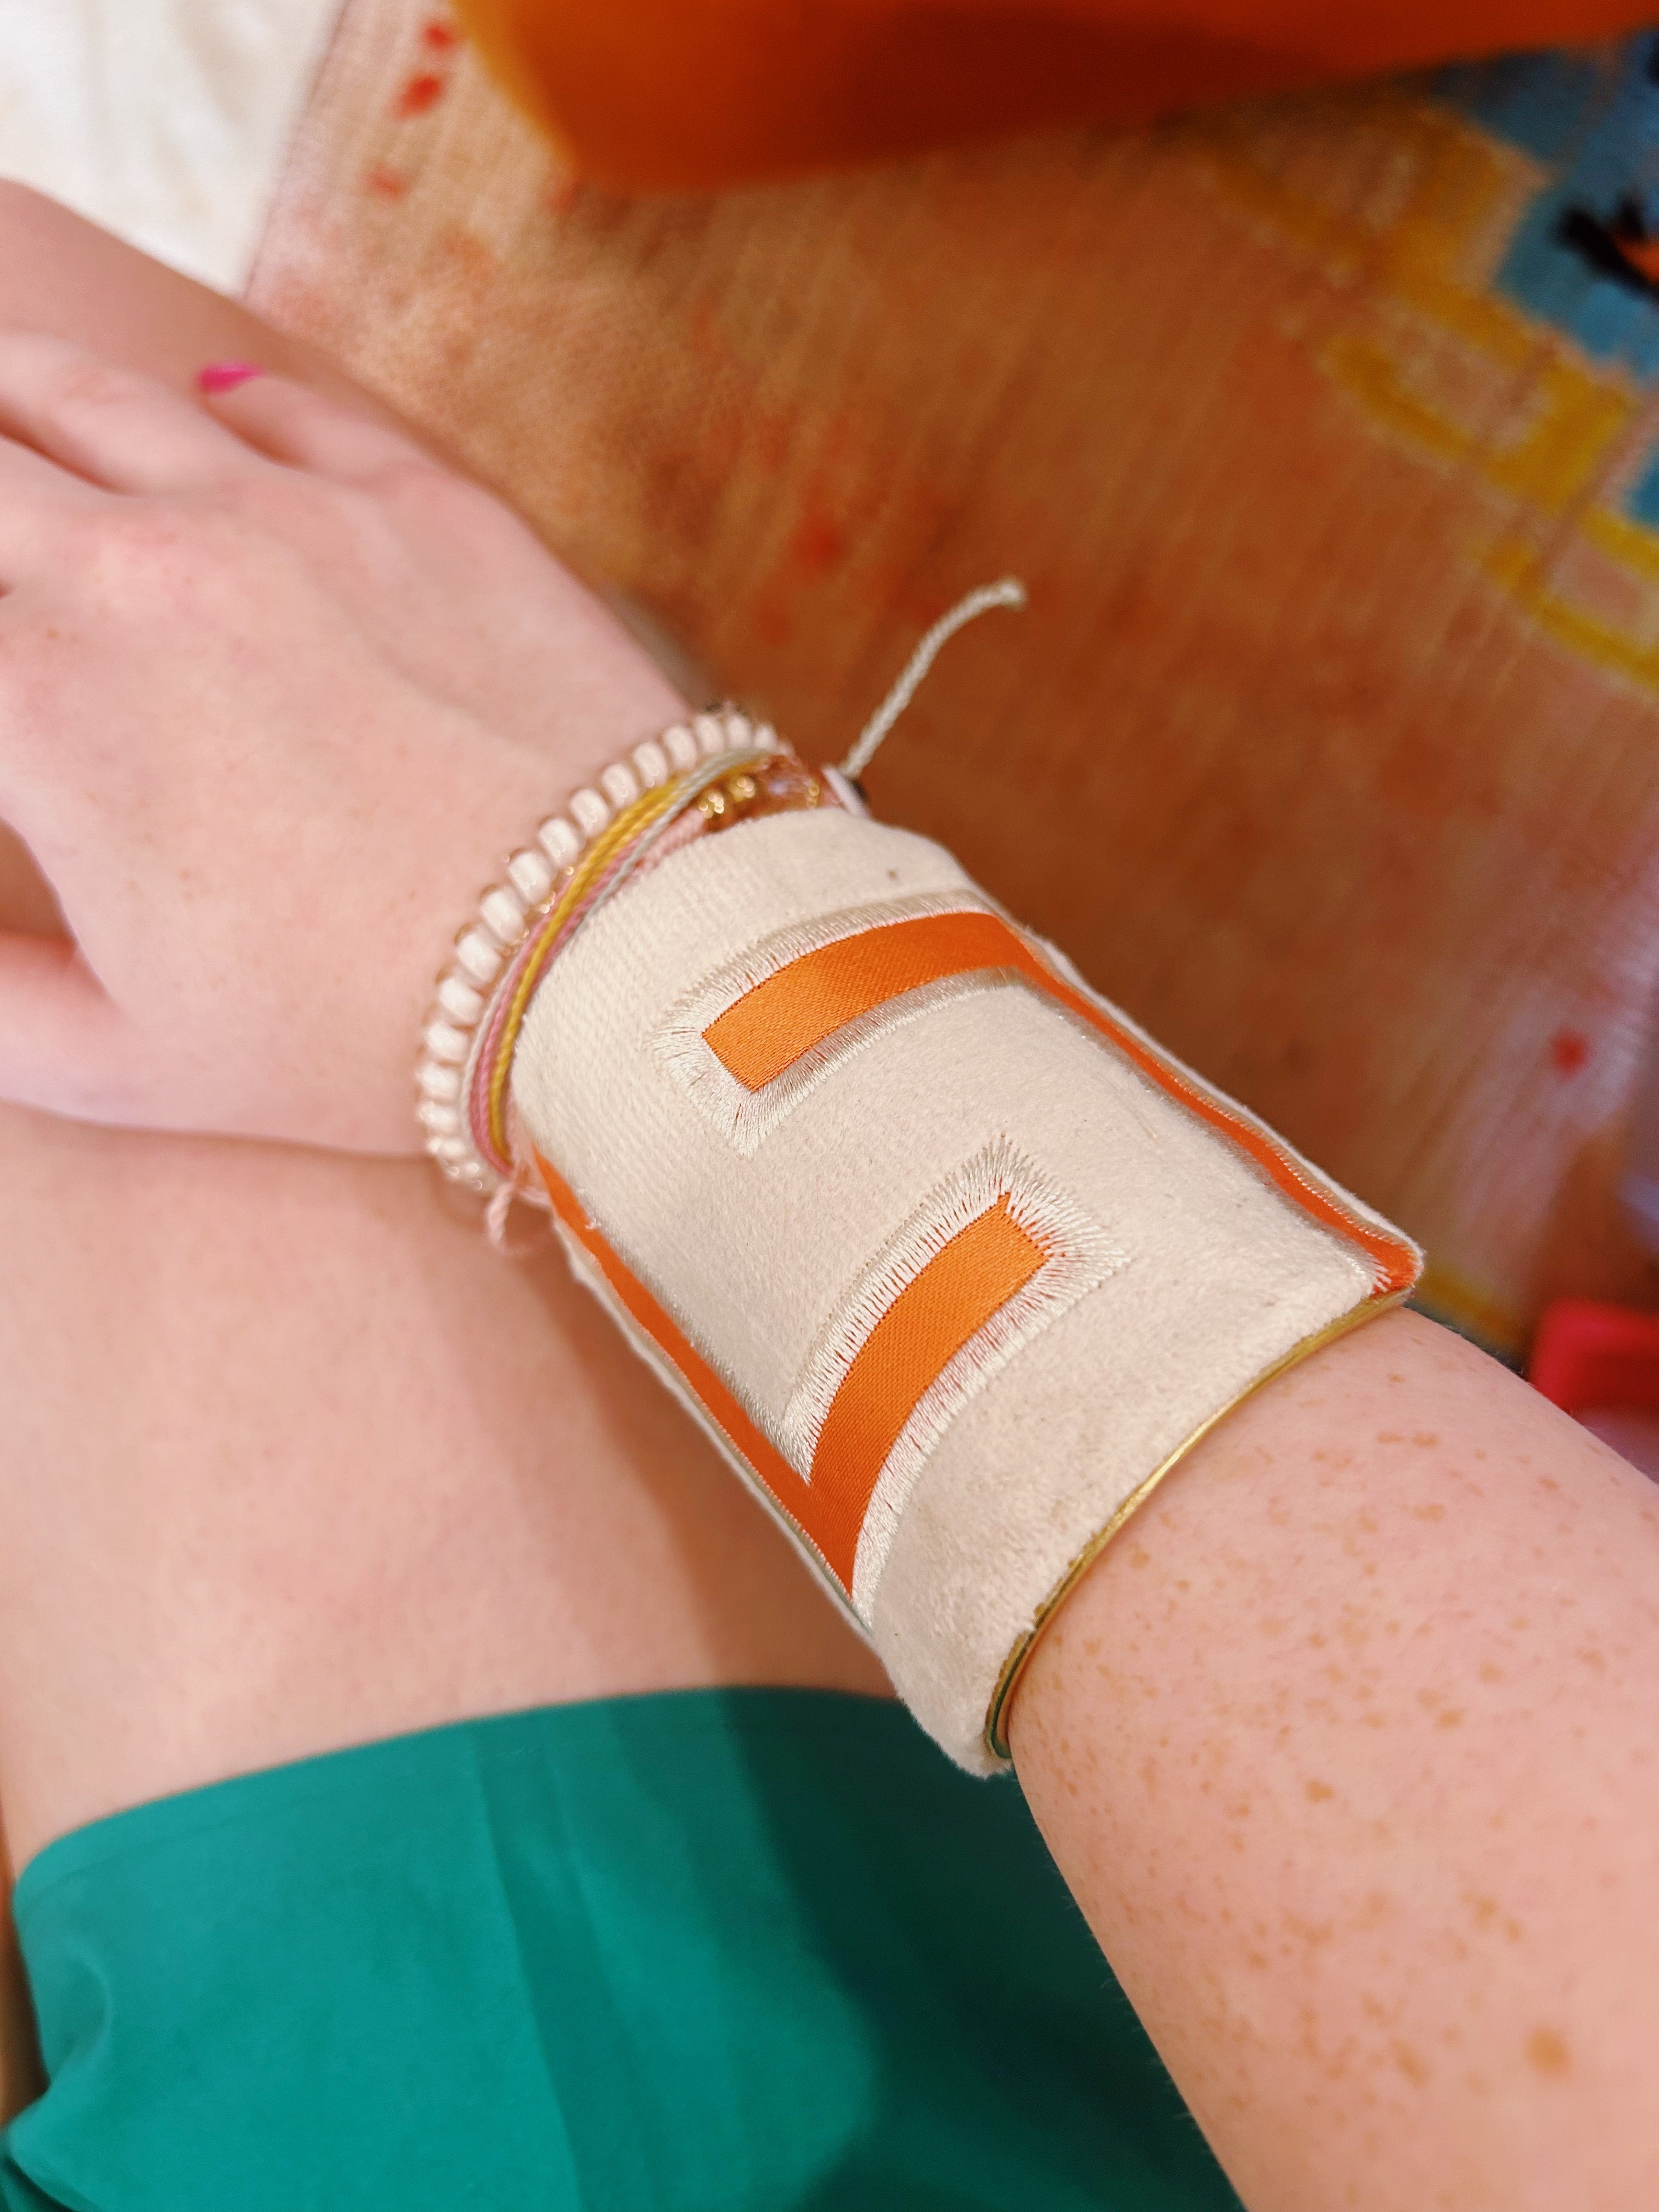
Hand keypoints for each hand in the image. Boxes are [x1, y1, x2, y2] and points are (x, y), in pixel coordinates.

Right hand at [0, 332, 683, 1151]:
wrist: (604, 965)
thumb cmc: (361, 1034)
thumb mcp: (123, 1061)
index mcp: (42, 701)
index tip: (4, 720)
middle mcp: (142, 568)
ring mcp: (289, 513)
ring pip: (93, 397)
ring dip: (22, 398)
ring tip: (9, 406)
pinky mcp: (420, 501)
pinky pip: (277, 410)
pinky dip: (214, 410)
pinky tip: (204, 414)